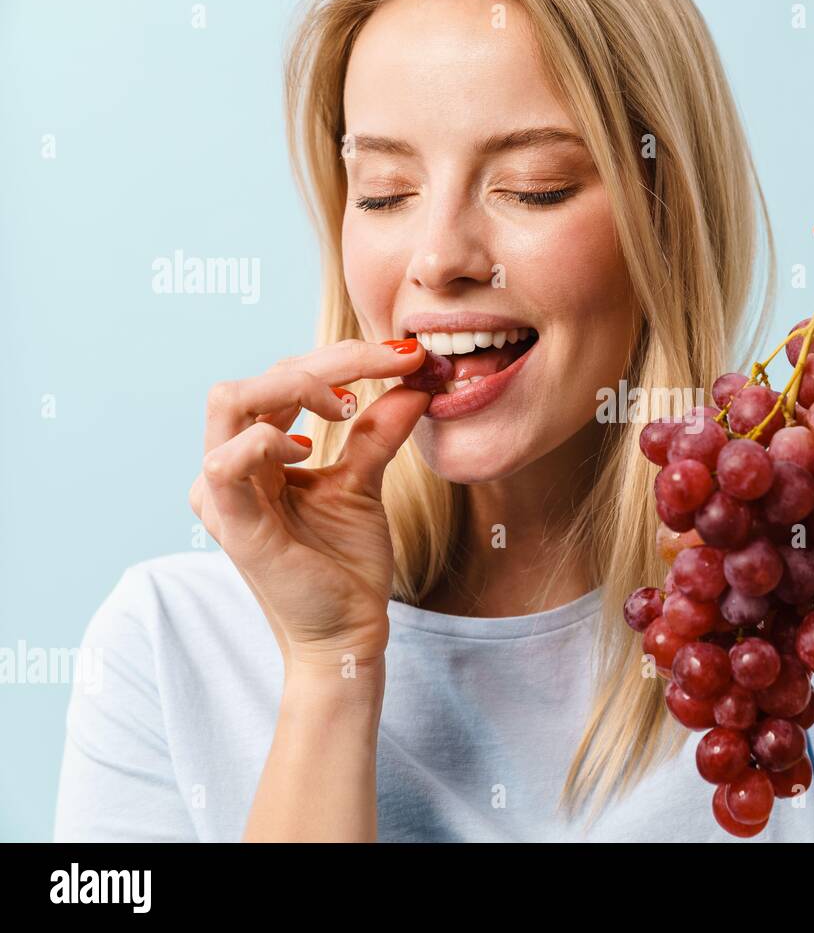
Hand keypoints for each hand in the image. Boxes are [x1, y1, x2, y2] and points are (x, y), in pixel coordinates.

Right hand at [189, 338, 430, 673]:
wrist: (349, 632)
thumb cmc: (346, 564)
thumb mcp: (365, 483)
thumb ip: (378, 431)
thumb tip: (415, 382)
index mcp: (254, 455)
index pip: (279, 380)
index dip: (340, 357)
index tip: (403, 355)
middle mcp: (228, 468)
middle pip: (251, 380)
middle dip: (323, 362)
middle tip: (386, 364)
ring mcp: (223, 496)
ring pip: (230, 402)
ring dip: (295, 387)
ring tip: (347, 408)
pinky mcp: (234, 525)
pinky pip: (225, 463)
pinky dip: (268, 441)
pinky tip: (309, 450)